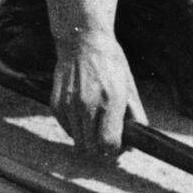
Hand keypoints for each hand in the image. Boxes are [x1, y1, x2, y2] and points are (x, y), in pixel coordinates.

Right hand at [52, 31, 145, 155]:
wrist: (82, 41)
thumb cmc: (110, 62)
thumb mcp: (129, 86)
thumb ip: (135, 115)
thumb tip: (136, 140)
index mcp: (110, 100)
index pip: (109, 143)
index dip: (116, 150)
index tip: (120, 146)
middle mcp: (87, 105)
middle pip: (92, 149)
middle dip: (102, 150)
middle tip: (109, 140)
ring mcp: (69, 105)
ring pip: (78, 142)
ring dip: (89, 139)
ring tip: (97, 125)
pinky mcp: (56, 105)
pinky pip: (67, 130)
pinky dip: (76, 129)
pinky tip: (84, 115)